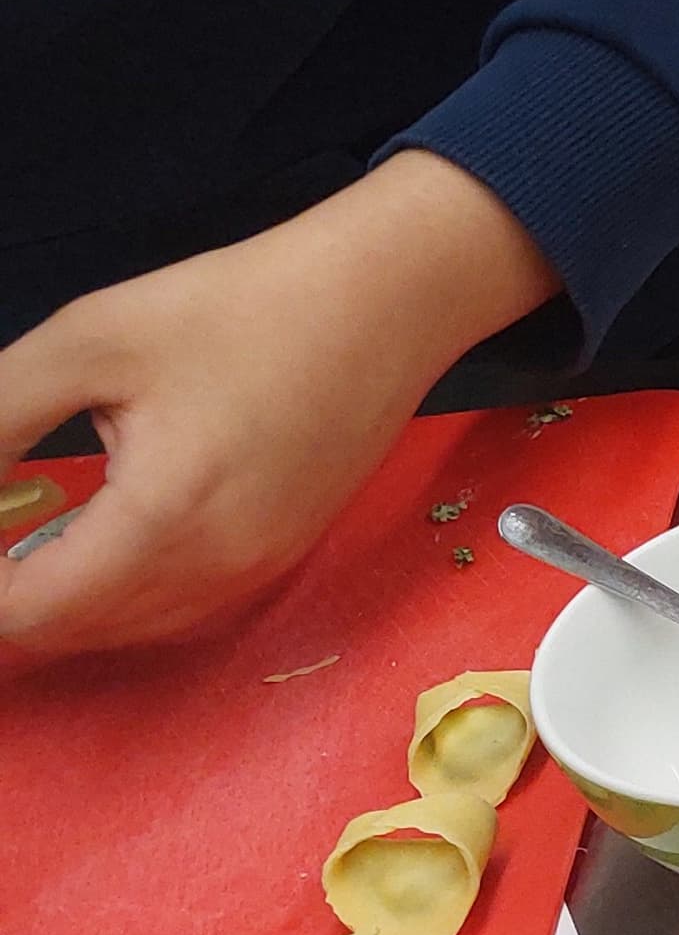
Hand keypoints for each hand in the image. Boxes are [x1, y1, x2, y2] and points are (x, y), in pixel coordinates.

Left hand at [0, 151, 554, 655]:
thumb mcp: (89, 340)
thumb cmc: (238, 308)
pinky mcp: (282, 555)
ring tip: (28, 537)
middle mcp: (215, 569)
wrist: (384, 302)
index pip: (30, 611)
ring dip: (67, 600)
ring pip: (130, 631)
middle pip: (75, 633)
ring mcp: (256, 570)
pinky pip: (181, 610)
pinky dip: (123, 595)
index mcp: (162, 521)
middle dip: (11, 596)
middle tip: (1, 526)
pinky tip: (104, 540)